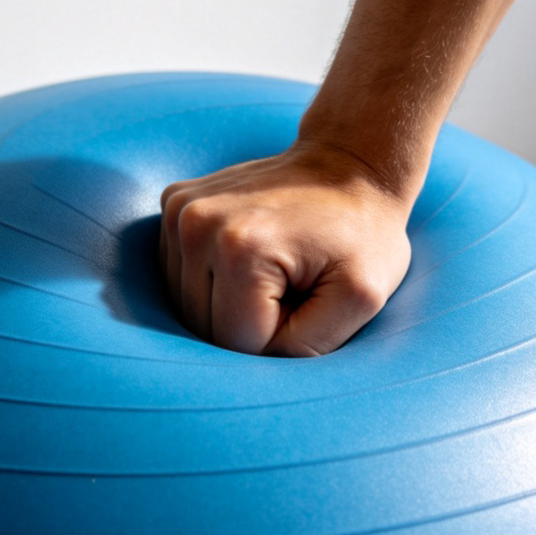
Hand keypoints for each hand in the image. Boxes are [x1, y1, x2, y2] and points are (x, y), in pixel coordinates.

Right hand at [159, 142, 412, 355]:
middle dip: (252, 324)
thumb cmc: (363, 235)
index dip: (279, 338)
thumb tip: (254, 371)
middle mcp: (196, 225)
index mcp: (239, 249)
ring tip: (272, 271)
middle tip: (294, 286)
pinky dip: (210, 281)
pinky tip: (246, 259)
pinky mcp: (172, 204)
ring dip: (229, 305)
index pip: (236, 345)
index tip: (309, 300)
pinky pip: (177, 276)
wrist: (349, 163)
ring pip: (186, 306)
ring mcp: (177, 210)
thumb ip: (309, 347)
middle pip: (203, 327)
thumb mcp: (363, 297)